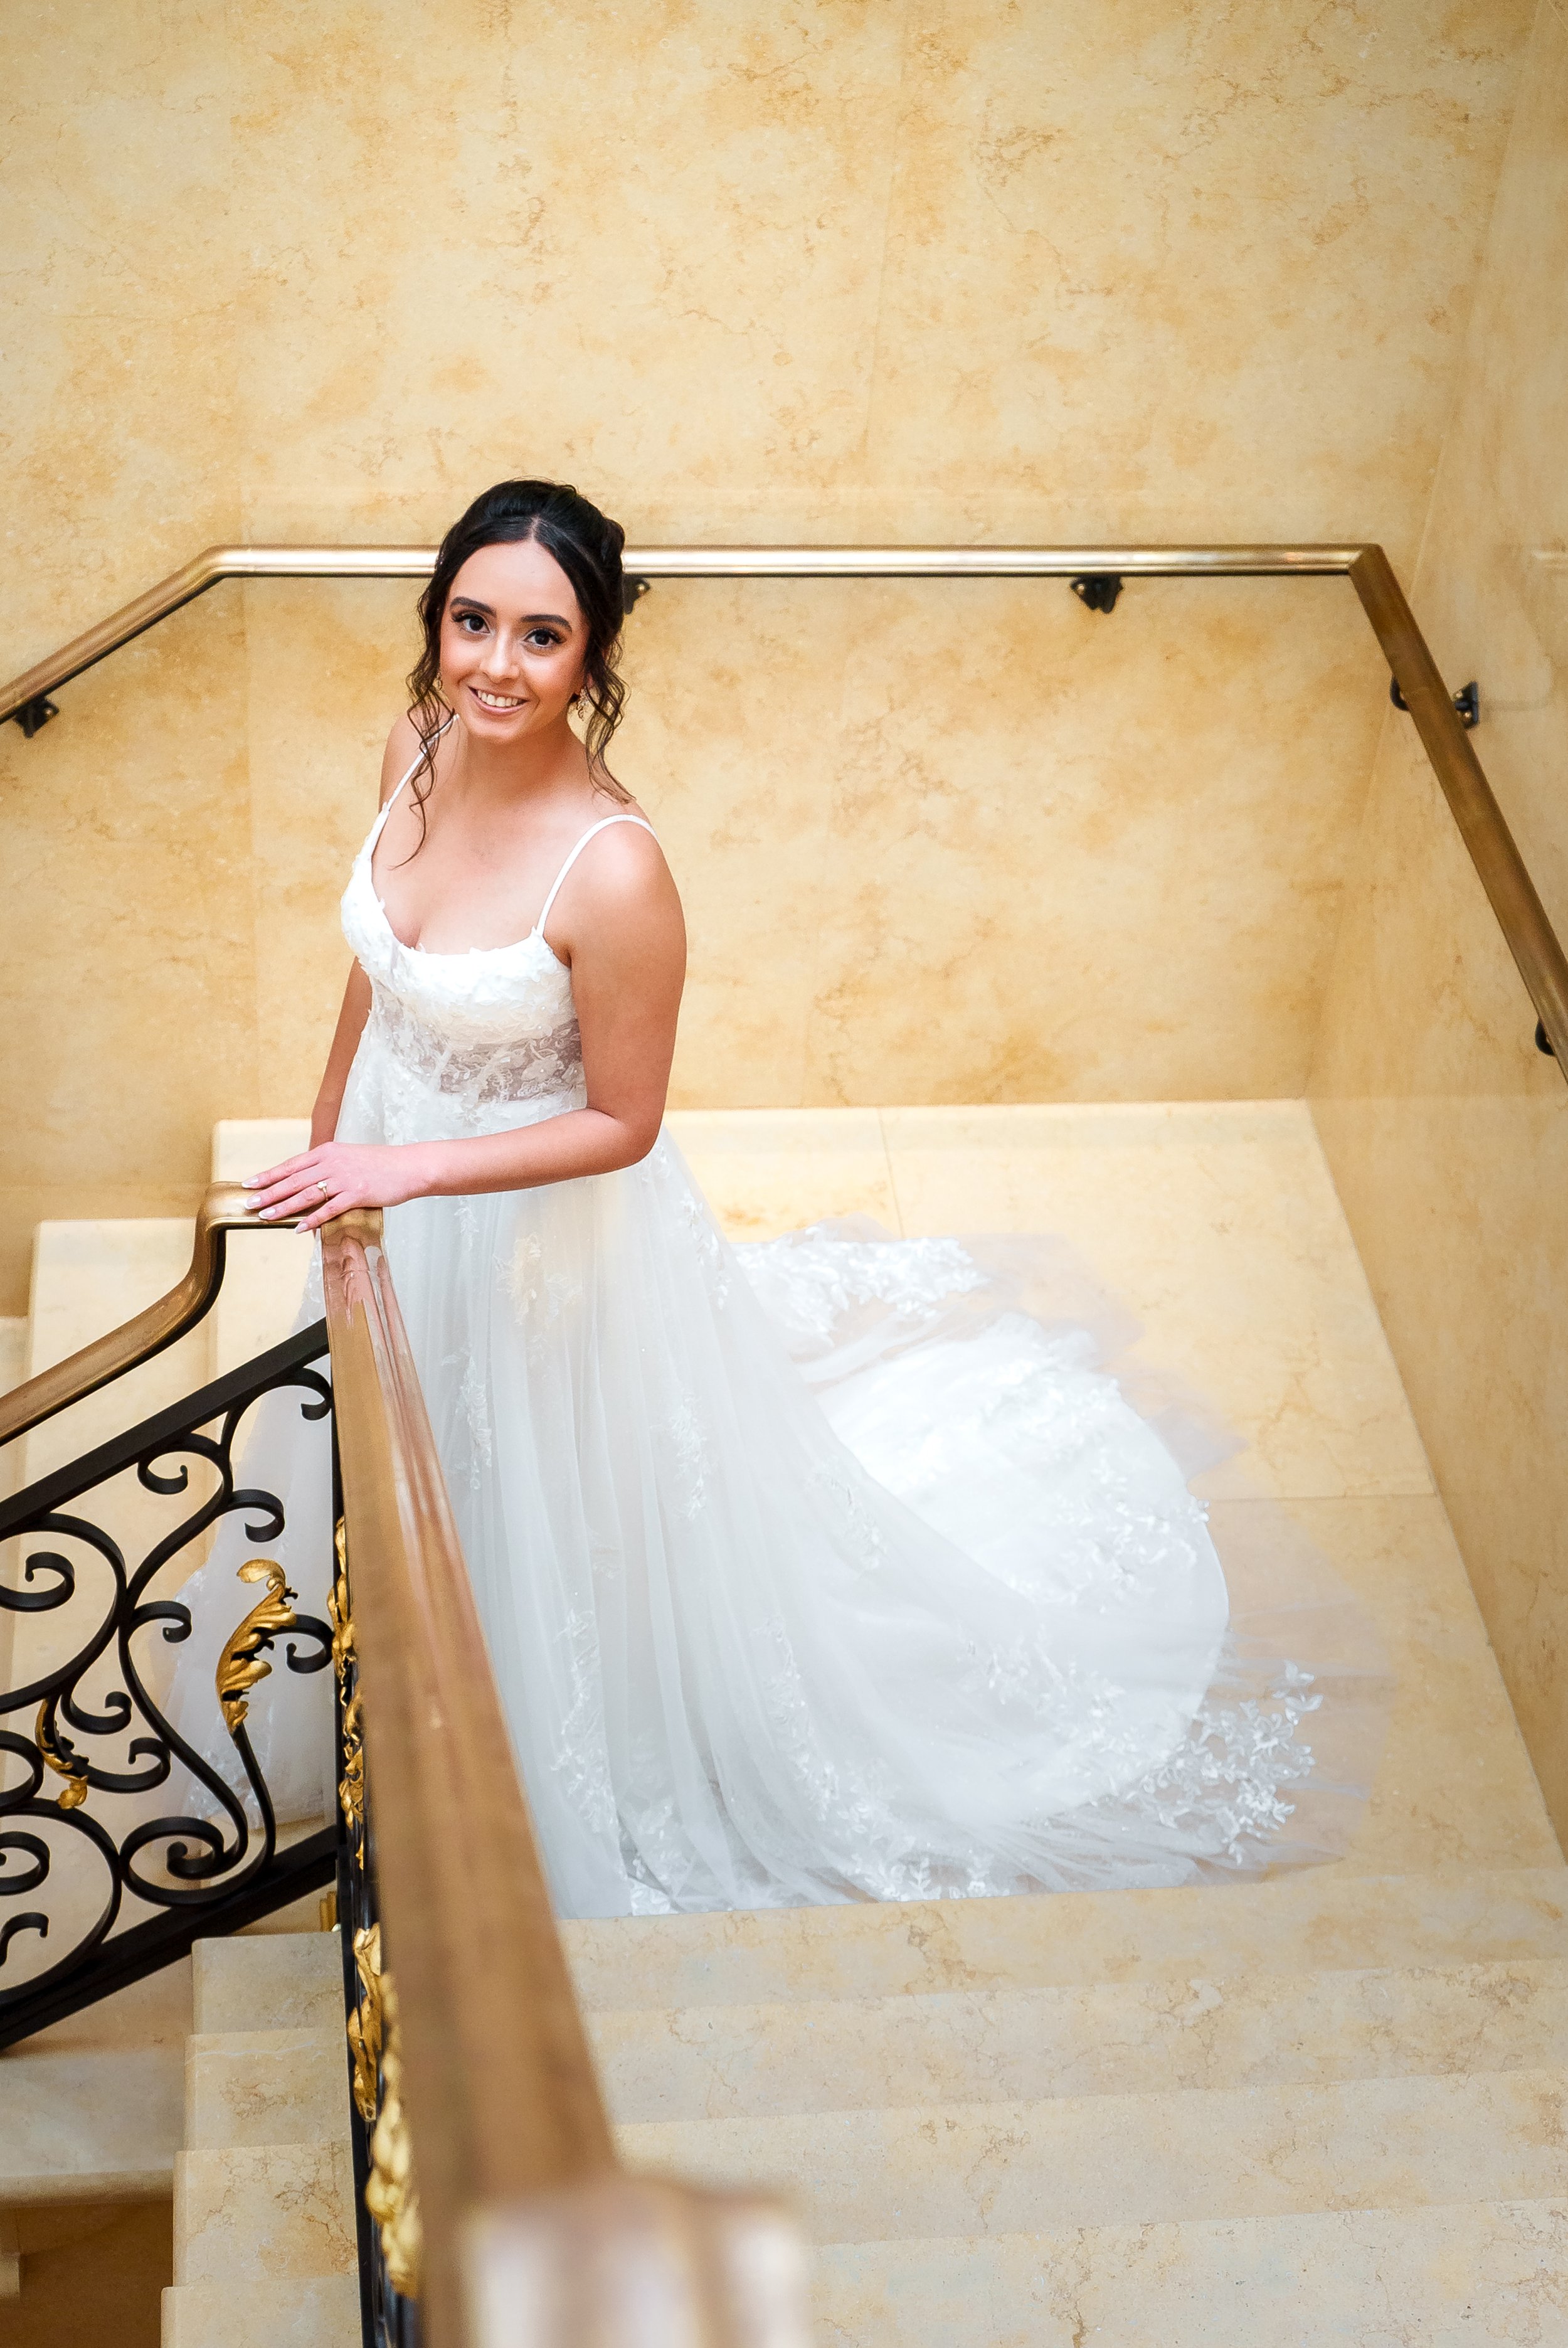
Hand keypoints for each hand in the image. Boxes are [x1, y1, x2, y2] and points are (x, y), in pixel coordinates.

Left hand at [244, 1141, 433, 1231]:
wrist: (409, 1166)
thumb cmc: (380, 1164)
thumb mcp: (349, 1157)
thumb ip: (327, 1167)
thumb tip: (304, 1182)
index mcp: (328, 1152)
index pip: (291, 1165)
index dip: (268, 1175)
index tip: (249, 1183)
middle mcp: (332, 1163)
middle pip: (293, 1180)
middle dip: (268, 1193)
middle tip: (249, 1204)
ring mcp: (344, 1178)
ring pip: (306, 1194)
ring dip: (283, 1207)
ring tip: (265, 1217)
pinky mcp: (357, 1194)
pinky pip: (329, 1209)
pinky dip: (312, 1220)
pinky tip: (298, 1228)